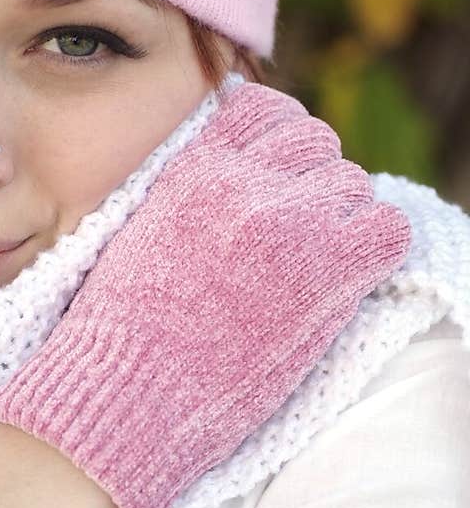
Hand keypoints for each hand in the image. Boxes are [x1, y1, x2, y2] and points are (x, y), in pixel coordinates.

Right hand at [0, 81, 412, 507]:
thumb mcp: (139, 236)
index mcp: (193, 170)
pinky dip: (376, 250)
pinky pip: (387, 231)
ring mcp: (287, 224)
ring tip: (319, 265)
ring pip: (354, 185)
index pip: (265, 113)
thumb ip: (186, 196)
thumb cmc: (119, 336)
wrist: (126, 394)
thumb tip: (227, 184)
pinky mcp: (325, 274)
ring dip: (344, 219)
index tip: (278, 181)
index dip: (280, 147)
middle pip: (317, 145)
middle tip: (301, 234)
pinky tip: (348, 280)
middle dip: (314, 183)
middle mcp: (242, 184)